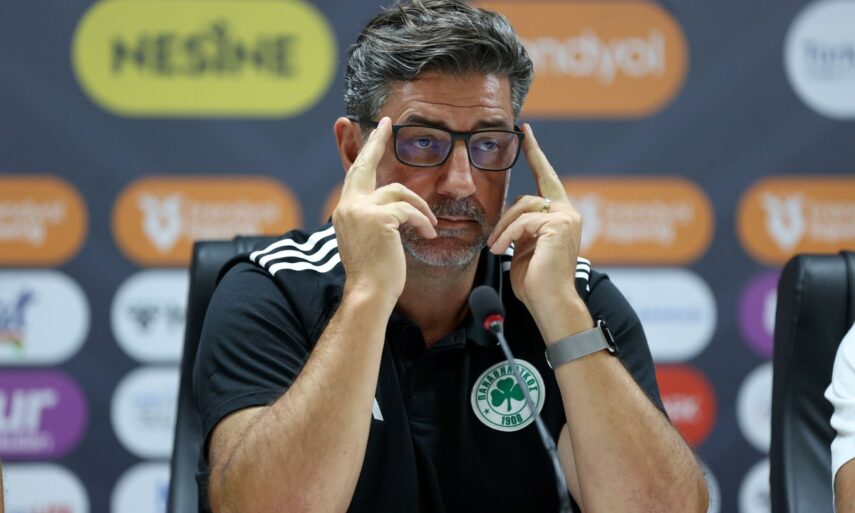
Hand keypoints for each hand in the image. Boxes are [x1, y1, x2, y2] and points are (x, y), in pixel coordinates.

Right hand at [332, 117, 437, 302]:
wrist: (369, 294)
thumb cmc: (374, 274)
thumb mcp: (368, 239)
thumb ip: (373, 217)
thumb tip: (392, 204)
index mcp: (344, 211)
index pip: (355, 174)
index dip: (365, 151)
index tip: (375, 131)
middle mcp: (347, 206)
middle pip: (365, 165)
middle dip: (377, 142)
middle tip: (388, 124)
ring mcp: (360, 210)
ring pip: (398, 192)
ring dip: (419, 208)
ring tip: (429, 226)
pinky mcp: (379, 218)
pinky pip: (409, 211)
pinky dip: (422, 222)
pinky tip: (427, 236)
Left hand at [487, 123, 583, 313]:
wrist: (550, 304)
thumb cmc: (535, 283)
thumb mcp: (524, 248)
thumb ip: (522, 227)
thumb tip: (510, 213)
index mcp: (561, 216)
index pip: (546, 178)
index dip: (535, 153)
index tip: (525, 132)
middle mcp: (568, 213)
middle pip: (525, 199)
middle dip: (505, 220)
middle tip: (493, 243)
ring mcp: (566, 217)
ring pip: (522, 209)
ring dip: (503, 230)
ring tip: (495, 250)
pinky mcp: (559, 225)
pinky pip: (523, 223)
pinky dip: (507, 237)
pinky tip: (500, 251)